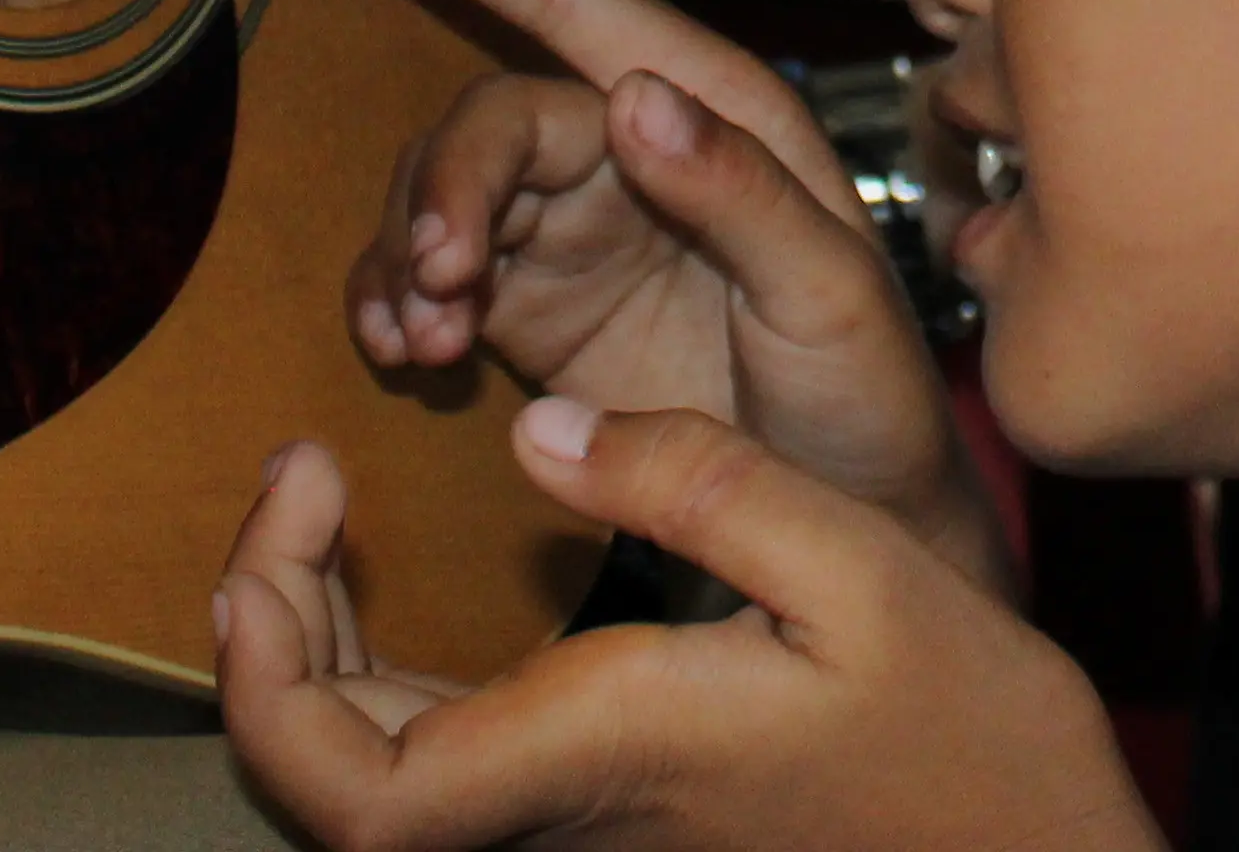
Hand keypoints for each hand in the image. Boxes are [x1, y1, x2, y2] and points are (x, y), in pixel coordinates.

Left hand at [221, 405, 1157, 851]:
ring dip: (307, 654)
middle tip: (297, 476)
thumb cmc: (975, 739)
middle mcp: (561, 806)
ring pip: (371, 777)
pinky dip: (373, 677)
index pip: (344, 789)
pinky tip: (398, 580)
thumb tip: (533, 426)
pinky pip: (437, 760)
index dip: (262, 672)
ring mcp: (576, 817)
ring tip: (321, 509)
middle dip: (263, 635)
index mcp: (599, 751)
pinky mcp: (602, 802)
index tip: (293, 501)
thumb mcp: (863, 568)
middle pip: (325, 787)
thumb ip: (696, 483)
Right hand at [342, 0, 1000, 588]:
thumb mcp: (830, 293)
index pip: (578, 3)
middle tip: (435, 276)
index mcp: (715, 112)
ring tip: (420, 340)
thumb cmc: (869, 397)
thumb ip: (741, 193)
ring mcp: (574, 229)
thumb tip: (634, 93)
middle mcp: (633, 151)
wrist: (845, 532)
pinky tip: (402, 357)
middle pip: (490, 122)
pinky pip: (425, 278)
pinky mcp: (528, 309)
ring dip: (407, 255)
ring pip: (442, 197)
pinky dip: (393, 303)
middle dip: (442, 186)